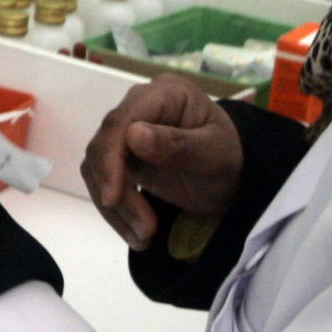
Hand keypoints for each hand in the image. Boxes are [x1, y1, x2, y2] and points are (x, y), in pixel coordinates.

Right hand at [81, 75, 241, 249]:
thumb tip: (133, 135)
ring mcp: (127, 134)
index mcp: (163, 94)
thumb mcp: (214, 152)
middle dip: (119, 193)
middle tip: (145, 229)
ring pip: (97, 170)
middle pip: (104, 147)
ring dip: (117, 209)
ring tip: (145, 237)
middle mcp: (138, 108)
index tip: (113, 196)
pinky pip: (105, 184)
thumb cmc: (231, 157)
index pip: (121, 121)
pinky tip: (138, 234)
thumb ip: (178, 144)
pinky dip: (117, 213)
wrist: (234, 176)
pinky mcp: (122, 159)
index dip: (110, 158)